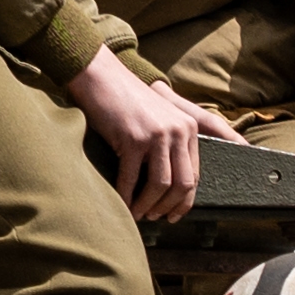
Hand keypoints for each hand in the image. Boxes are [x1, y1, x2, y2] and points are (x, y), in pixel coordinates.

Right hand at [69, 48, 203, 225]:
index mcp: (189, 128)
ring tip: (138, 213)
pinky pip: (132, 178)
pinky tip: (123, 204)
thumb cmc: (125, 102)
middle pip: (183, 184)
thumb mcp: (158, 120)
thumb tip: (169, 188)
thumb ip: (169, 146)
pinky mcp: (133, 138)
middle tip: (155, 218)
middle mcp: (179, 131)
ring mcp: (157, 134)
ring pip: (161, 185)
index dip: (184, 200)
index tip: (174, 214)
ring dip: (148, 205)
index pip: (194, 174)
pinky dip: (127, 196)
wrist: (100, 76)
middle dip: (169, 207)